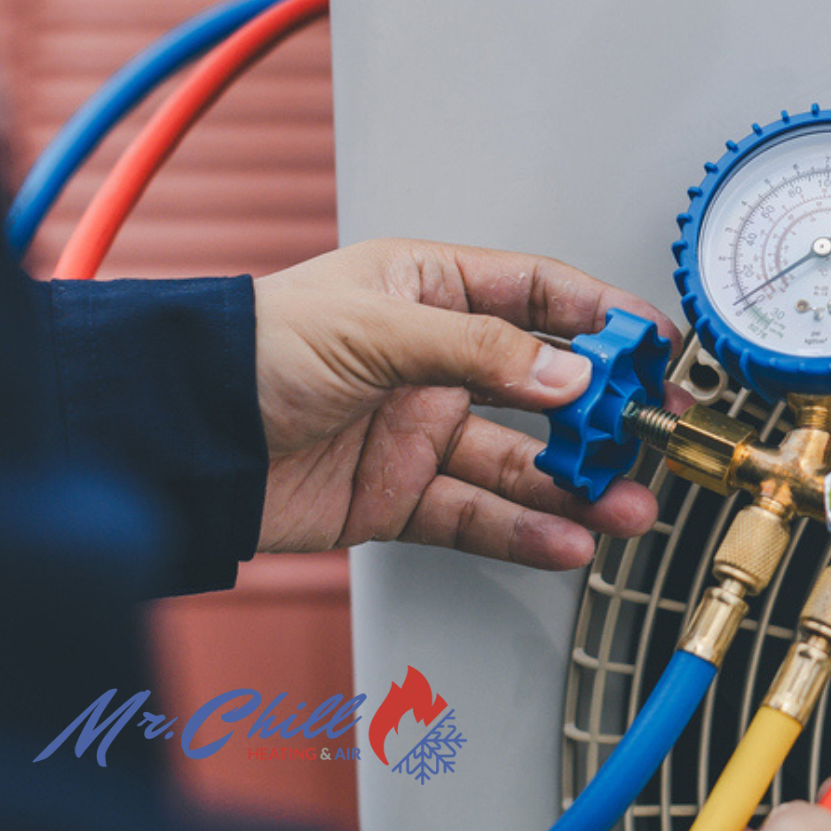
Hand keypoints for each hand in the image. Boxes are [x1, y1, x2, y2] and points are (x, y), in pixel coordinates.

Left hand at [251, 238, 686, 568]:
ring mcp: (420, 433)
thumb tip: (568, 376)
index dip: (601, 319)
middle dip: (603, 417)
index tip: (653, 344)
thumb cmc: (251, 347)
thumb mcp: (377, 325)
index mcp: (430, 291)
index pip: (539, 297)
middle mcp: (434, 363)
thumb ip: (482, 350)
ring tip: (626, 506)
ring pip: (520, 464)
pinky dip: (524, 532)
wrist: (176, 432)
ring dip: (578, 487)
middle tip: (653, 435)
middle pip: (542, 390)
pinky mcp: (400, 498)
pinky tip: (565, 539)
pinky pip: (478, 516)